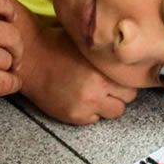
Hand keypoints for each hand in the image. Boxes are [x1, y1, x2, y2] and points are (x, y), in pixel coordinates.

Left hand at [0, 0, 22, 128]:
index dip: (13, 83)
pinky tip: (6, 19)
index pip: (9, 84)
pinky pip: (2, 6)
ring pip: (12, 36)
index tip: (11, 80)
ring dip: (13, 42)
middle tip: (3, 62)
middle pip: (11, 60)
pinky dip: (9, 12)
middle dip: (9, 64)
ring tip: (8, 44)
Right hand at [22, 27, 136, 124]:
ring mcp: (86, 104)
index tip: (119, 77)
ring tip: (97, 94)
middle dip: (120, 92)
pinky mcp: (74, 115)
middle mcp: (97, 88)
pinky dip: (91, 112)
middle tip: (109, 85)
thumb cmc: (57, 46)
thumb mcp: (87, 44)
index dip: (126, 79)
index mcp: (103, 67)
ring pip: (115, 112)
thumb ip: (107, 53)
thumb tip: (127, 54)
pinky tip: (81, 99)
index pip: (132, 82)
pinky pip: (95, 119)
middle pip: (128, 99)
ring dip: (109, 104)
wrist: (31, 59)